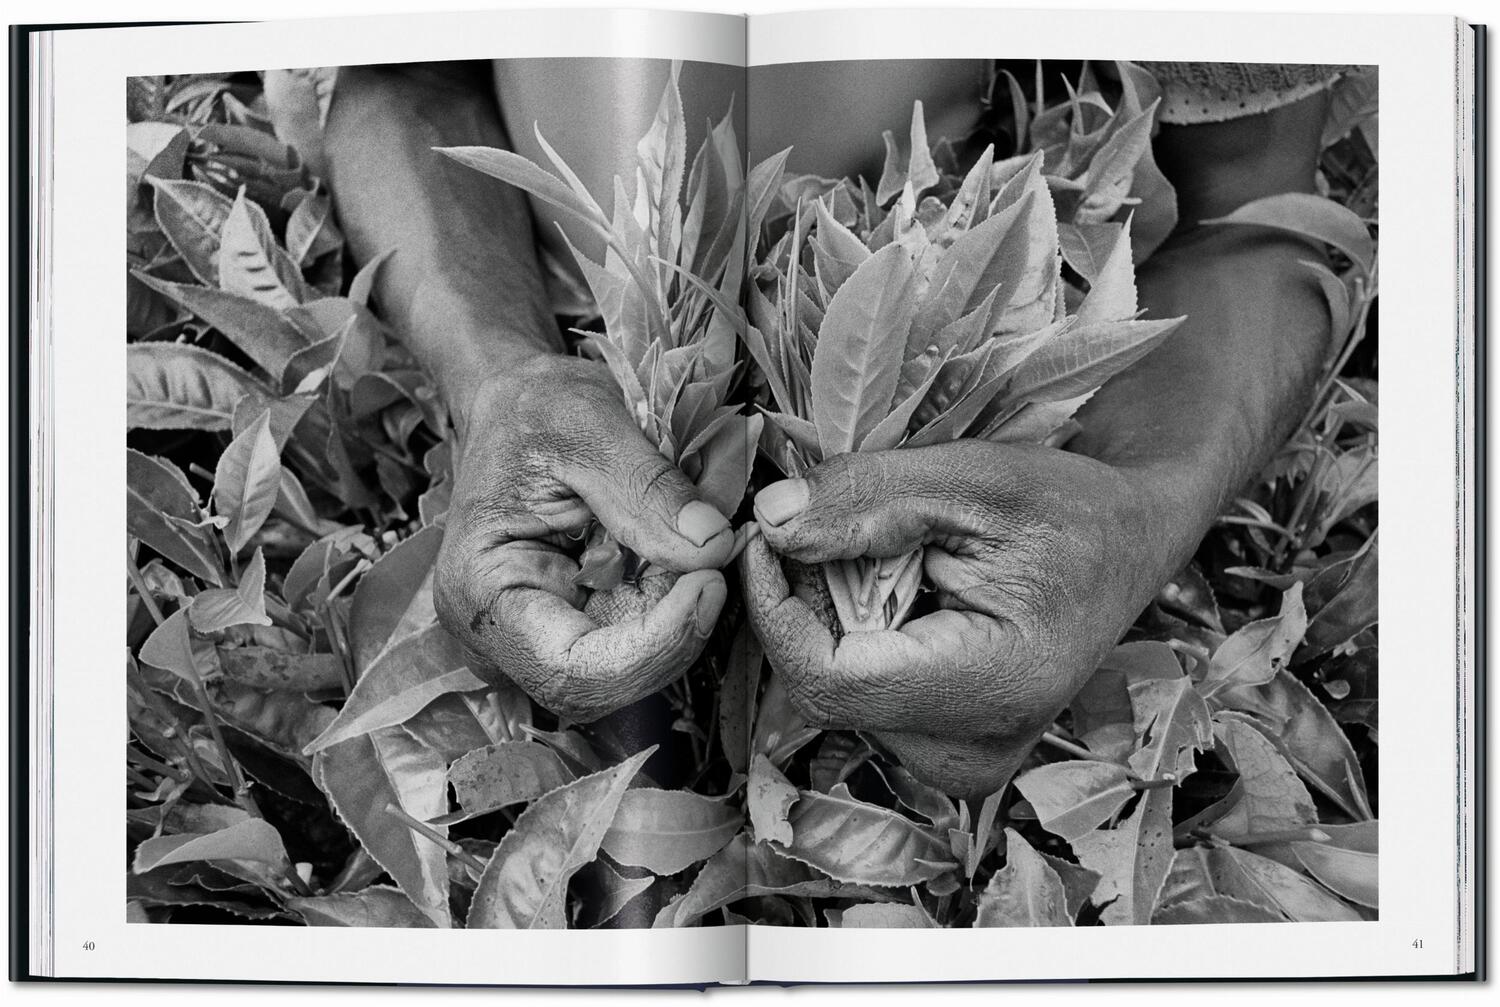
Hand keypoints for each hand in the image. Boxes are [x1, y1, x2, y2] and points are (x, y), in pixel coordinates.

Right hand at [435, 355, 734, 721]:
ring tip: (696, 543)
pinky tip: (684, 554)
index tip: (708, 584)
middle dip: (675, 632)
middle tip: (716, 560)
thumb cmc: (535, 409)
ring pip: (631, 668)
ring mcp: (541, 634)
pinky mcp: (580, 623)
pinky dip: (675, 602)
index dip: (651, 647)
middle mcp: (502, 632)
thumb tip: (713, 547)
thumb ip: (650, 489)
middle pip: (605, 684)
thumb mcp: (591, 426)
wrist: (520, 405)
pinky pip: (639, 639)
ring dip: (680, 617)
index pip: (570, 670)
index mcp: (481, 593)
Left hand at [741, 440, 1187, 798]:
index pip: (826, 678)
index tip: (762, 535)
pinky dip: (854, 638)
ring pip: (834, 694)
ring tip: (883, 557)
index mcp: (992, 690)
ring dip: (828, 617)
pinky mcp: (947, 754)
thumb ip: (866, 500)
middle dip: (805, 601)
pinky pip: (861, 699)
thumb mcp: (973, 478)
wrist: (1129, 544)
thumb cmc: (1067, 506)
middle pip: (823, 687)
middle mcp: (972, 753)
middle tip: (829, 526)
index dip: (774, 606)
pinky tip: (896, 594)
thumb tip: (768, 523)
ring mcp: (960, 764)